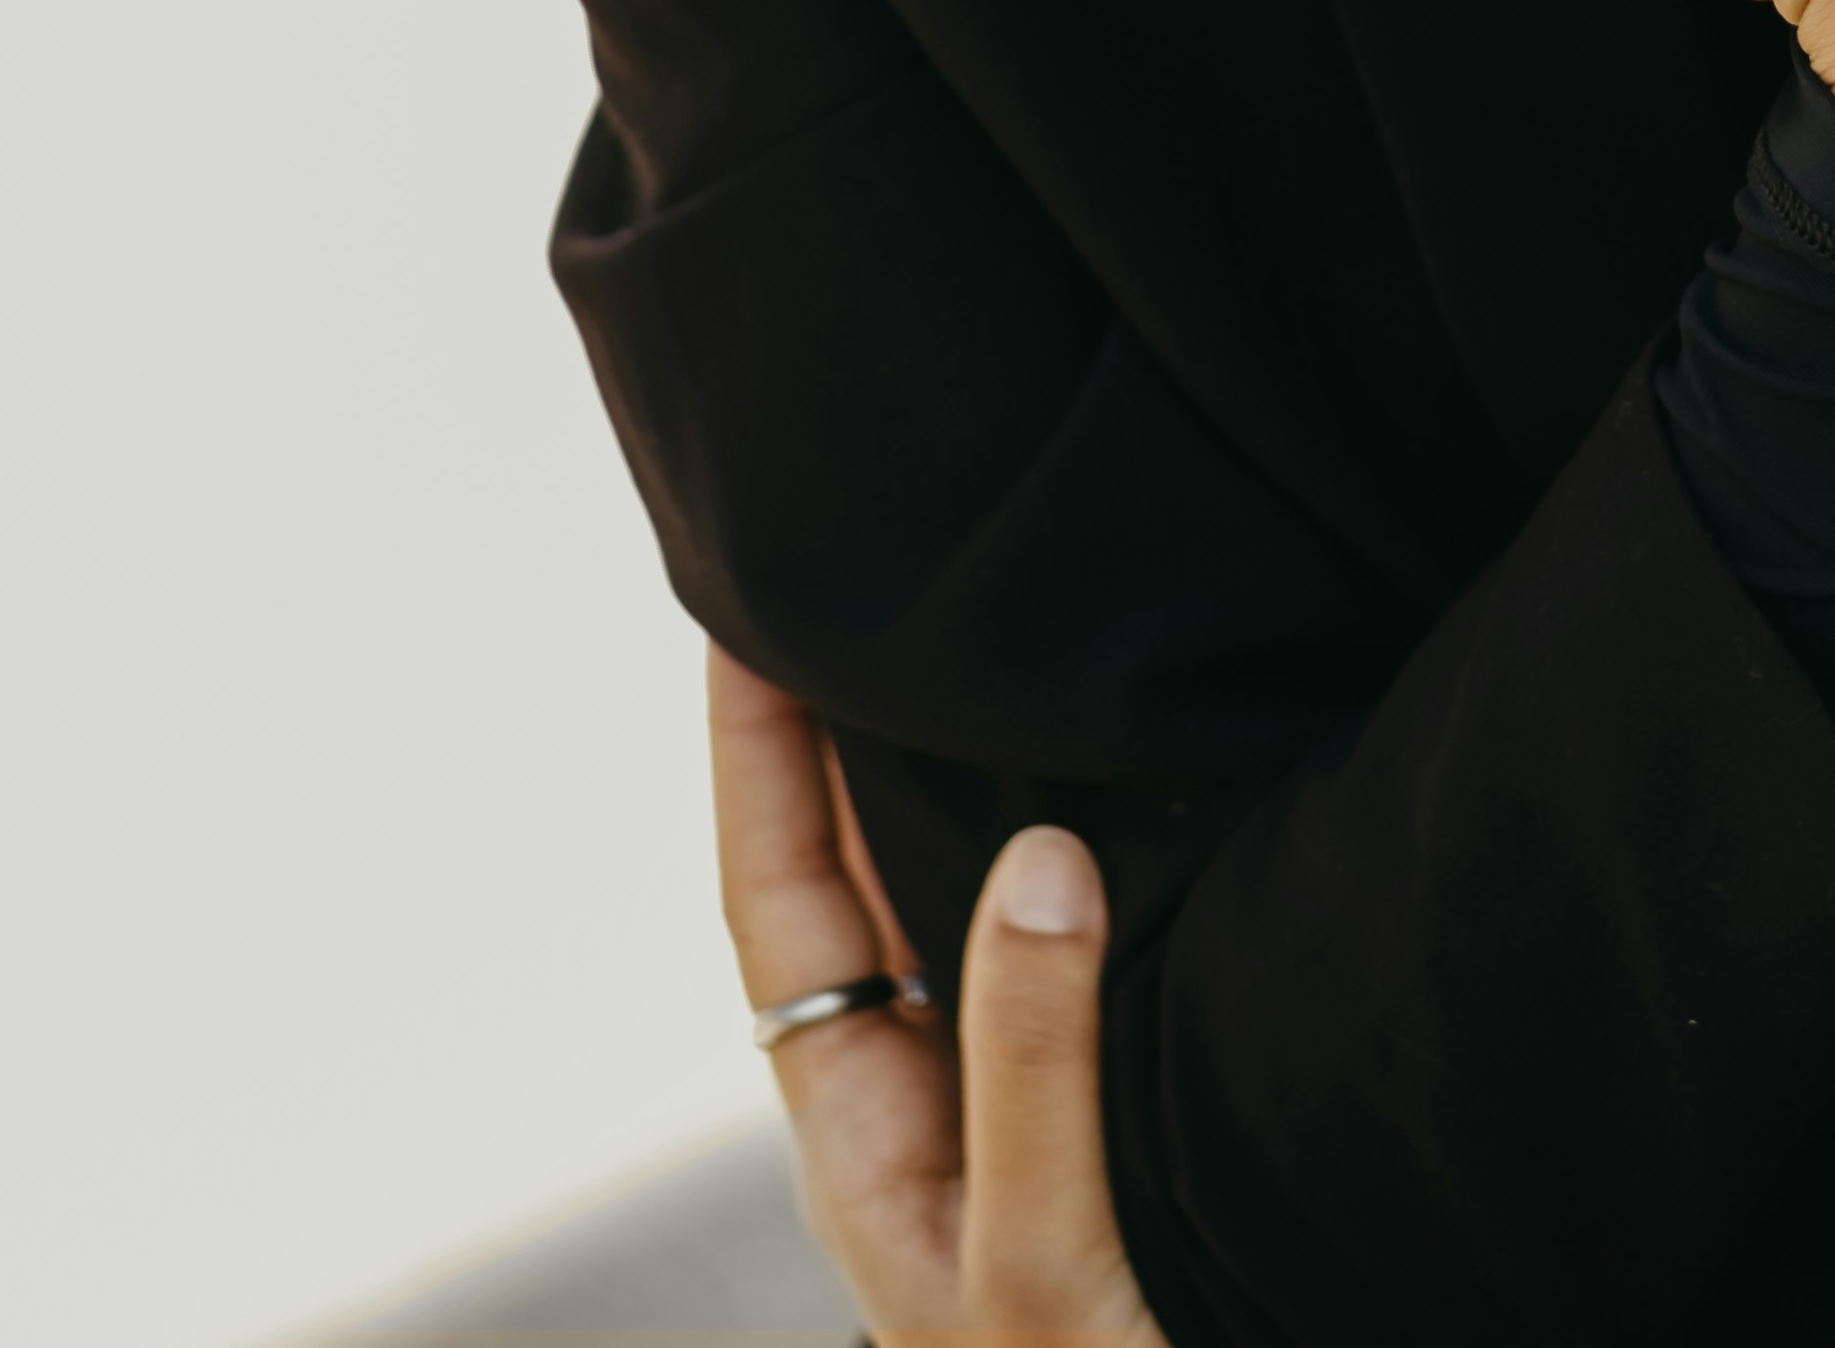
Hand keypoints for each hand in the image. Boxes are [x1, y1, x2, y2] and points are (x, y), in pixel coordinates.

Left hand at [708, 642, 1166, 1345]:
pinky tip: (1098, 772)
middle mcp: (918, 1106)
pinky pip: (1045, 945)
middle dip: (826, 733)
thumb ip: (1039, 1061)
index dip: (752, 755)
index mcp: (866, 1137)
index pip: (780, 903)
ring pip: (945, 906)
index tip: (736, 611)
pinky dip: (1047, 839)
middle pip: (846, 883)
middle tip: (833, 576)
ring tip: (947, 633)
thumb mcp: (1043, 1259)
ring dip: (935, 773)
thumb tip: (1041, 849)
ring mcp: (998, 1110)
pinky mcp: (1098, 1113)